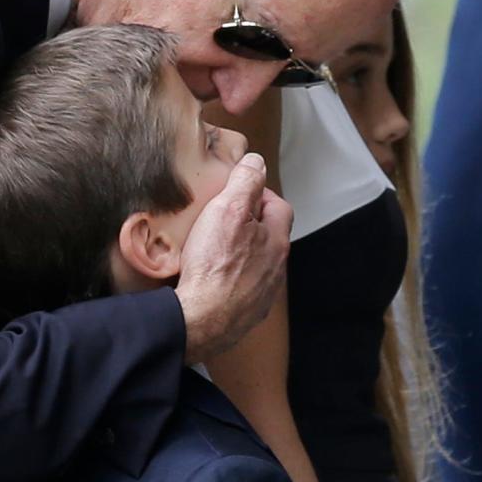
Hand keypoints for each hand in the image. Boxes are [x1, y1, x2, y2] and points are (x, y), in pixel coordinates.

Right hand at [175, 153, 291, 364]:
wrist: (202, 320)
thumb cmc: (213, 266)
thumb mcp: (227, 210)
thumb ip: (244, 182)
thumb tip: (256, 161)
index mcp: (277, 241)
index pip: (279, 206)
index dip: (259, 195)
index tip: (238, 194)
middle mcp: (276, 269)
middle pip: (269, 237)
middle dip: (249, 225)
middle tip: (222, 219)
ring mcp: (263, 294)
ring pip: (257, 265)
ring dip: (241, 254)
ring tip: (213, 250)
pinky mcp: (247, 314)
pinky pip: (243, 290)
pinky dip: (231, 281)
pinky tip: (211, 281)